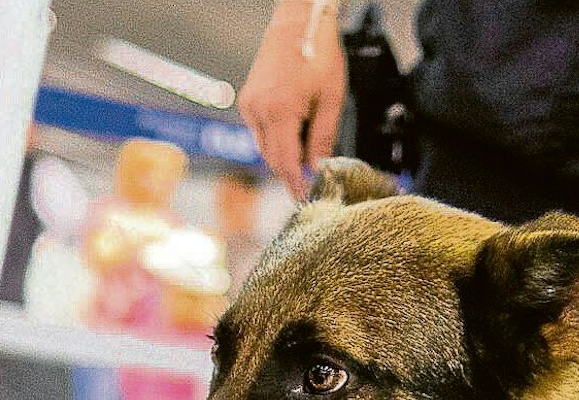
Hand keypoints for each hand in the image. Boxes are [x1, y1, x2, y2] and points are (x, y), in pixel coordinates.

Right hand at [237, 1, 345, 199]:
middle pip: (272, 158)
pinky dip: (277, 140)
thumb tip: (319, 167)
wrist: (299, 22)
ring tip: (307, 156)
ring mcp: (249, 104)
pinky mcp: (248, 100)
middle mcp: (258, 110)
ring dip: (285, 156)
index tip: (306, 198)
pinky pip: (261, 132)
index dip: (296, 184)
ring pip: (265, 147)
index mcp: (279, 111)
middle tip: (312, 182)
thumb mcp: (330, 99)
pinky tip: (295, 135)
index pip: (285, 162)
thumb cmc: (317, 53)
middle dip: (291, 173)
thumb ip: (323, 137)